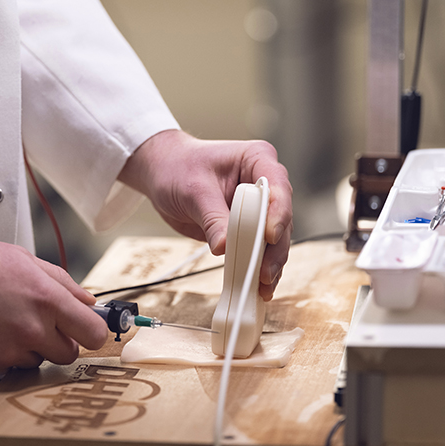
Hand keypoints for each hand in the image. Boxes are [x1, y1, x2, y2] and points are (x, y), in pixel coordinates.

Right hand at [0, 216, 108, 374]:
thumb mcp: (23, 259)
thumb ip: (61, 282)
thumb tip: (86, 300)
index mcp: (47, 300)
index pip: (94, 333)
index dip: (90, 333)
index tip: (84, 331)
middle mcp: (31, 329)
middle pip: (67, 355)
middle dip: (56, 342)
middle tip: (34, 325)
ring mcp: (7, 352)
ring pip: (34, 362)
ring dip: (24, 349)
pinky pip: (4, 370)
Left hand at [119, 129, 292, 299]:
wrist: (163, 174)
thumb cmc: (178, 168)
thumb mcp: (194, 190)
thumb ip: (212, 218)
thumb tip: (224, 246)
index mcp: (257, 160)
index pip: (277, 187)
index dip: (277, 213)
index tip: (269, 236)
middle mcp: (264, 183)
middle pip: (281, 218)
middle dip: (275, 247)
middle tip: (264, 271)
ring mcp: (259, 207)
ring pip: (275, 238)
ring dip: (270, 262)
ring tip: (262, 285)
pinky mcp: (249, 227)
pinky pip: (259, 249)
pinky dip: (258, 266)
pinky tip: (257, 285)